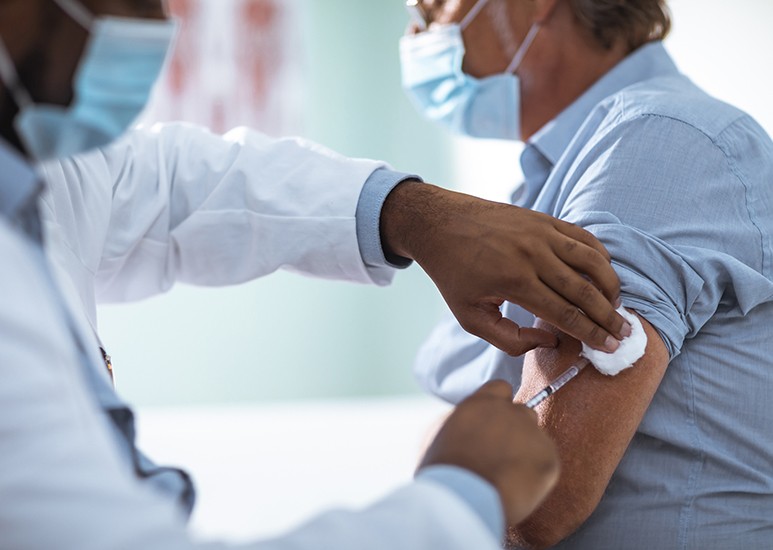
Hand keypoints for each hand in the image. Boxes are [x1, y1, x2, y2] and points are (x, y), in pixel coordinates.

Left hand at [380, 181, 630, 354]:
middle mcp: (532, 255)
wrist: (440, 224)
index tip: (610, 347)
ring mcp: (541, 233)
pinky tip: (604, 273)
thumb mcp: (470, 317)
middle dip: (608, 316)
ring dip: (610, 284)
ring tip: (617, 305)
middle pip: (584, 290)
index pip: (564, 314)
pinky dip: (599, 255)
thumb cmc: (454, 274)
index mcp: (514, 282)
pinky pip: (582, 237)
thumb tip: (550, 342)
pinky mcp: (543, 219)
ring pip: (591, 260)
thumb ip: (508, 339)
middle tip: (624, 333)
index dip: (591, 333)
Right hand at [418, 380, 559, 525]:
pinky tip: (517, 488)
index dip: (499, 405)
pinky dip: (536, 475)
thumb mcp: (437, 434)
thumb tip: (467, 422)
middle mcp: (510, 411)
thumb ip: (458, 420)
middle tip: (502, 455)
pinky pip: (547, 462)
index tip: (494, 424)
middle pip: (523, 412)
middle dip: (516, 429)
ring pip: (536, 439)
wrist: (462, 499)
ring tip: (507, 476)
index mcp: (482, 402)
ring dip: (527, 451)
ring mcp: (532, 433)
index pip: (501, 388)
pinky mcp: (549, 458)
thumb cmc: (442, 471)